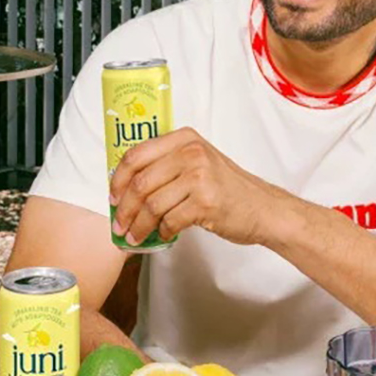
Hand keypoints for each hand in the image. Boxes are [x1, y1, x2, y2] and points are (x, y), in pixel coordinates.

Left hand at [110, 127, 292, 245]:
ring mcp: (200, 176)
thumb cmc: (226, 188)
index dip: (118, 179)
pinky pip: (170, 221)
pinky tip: (164, 235)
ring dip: (139, 226)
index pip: (136, 155)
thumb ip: (167, 164)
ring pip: (152, 205)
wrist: (263, 208)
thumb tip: (124, 187)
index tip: (112, 197)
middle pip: (141, 183)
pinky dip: (162, 232)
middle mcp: (191, 153)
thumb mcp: (198, 162)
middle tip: (118, 226)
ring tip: (134, 237)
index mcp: (184, 139)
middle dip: (124, 209)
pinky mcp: (206, 203)